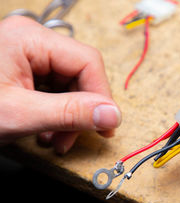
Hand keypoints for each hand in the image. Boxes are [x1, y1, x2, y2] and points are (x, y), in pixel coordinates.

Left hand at [0, 16, 120, 153]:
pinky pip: (54, 89)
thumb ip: (70, 113)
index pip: (87, 62)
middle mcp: (31, 42)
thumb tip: (112, 114)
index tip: (105, 125)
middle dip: (82, 110)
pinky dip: (56, 113)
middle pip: (80, 74)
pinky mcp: (23, 70)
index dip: (101, 96)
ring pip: (69, 84)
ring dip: (70, 115)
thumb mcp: (19, 114)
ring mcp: (27, 55)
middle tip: (76, 138)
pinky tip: (48, 130)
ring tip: (57, 139)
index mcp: (29, 40)